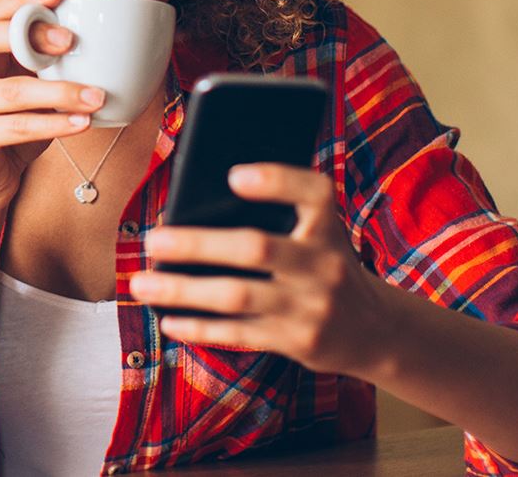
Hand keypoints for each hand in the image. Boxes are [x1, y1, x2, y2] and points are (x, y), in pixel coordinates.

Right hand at [0, 0, 105, 214]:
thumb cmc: (12, 133)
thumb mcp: (31, 92)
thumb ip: (47, 66)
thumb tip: (97, 39)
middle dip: (31, 33)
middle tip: (72, 41)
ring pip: (12, 90)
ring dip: (60, 91)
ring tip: (96, 96)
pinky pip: (17, 127)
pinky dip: (54, 124)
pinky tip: (82, 123)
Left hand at [129, 163, 400, 378]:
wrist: (375, 329)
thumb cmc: (325, 264)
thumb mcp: (319, 233)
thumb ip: (279, 214)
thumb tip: (193, 208)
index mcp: (329, 226)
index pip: (313, 192)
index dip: (276, 181)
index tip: (234, 176)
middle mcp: (324, 264)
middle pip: (256, 248)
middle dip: (198, 244)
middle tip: (152, 240)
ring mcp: (311, 307)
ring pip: (237, 296)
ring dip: (183, 290)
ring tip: (142, 283)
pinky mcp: (297, 342)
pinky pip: (239, 334)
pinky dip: (200, 327)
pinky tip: (169, 319)